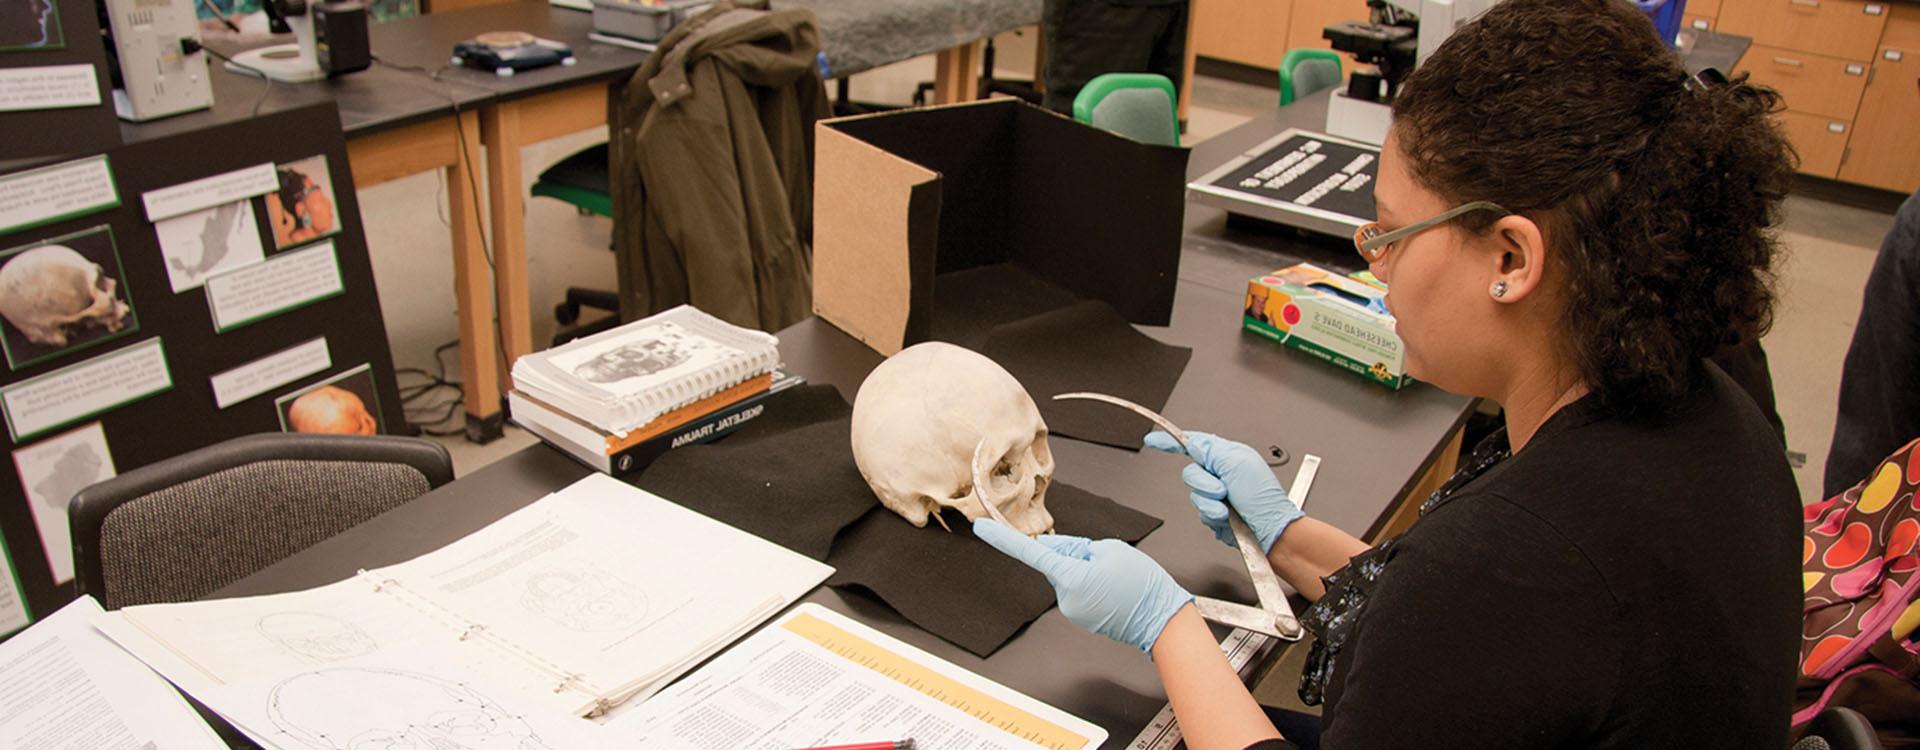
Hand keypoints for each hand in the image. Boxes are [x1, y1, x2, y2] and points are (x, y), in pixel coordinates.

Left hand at [973, 519, 1192, 652]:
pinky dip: (1090, 583)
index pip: (1029, 553)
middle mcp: (1064, 597)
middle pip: (1056, 562)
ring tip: (1114, 577)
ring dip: (1085, 569)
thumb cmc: (1142, 585)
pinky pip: (1077, 589)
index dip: (1002, 539)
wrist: (1162, 621)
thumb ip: (1076, 546)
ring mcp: (1071, 610)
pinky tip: (1113, 588)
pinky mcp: (1080, 616)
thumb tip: (1056, 549)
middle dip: (1074, 554)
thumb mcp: (1110, 550)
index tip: (980, 528)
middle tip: (1105, 560)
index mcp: (1070, 578)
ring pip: (1068, 576)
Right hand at [1144, 430, 1302, 552]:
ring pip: (1194, 494)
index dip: (1171, 441)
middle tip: (1223, 490)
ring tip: (1229, 507)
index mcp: (1227, 456)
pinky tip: (1228, 518)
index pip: (1194, 444)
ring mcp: (1217, 495)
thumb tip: (1192, 442)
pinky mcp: (1214, 514)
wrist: (1270, 531)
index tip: (1154, 440)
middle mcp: (1221, 474)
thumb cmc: (1263, 498)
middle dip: (1204, 483)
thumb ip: (1211, 449)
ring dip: (1210, 503)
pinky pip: (1200, 512)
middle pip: (1190, 472)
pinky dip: (1212, 516)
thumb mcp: (1237, 463)